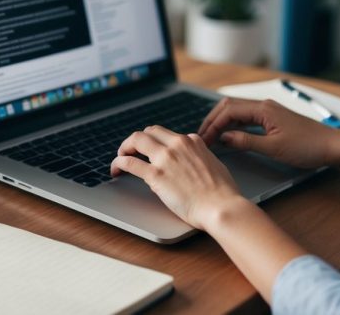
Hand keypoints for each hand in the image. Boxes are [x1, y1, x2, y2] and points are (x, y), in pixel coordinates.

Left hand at [110, 126, 247, 229]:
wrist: (222, 207)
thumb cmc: (223, 193)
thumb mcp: (214, 164)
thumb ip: (200, 157)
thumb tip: (192, 161)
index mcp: (193, 141)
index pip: (168, 135)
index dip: (157, 142)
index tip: (153, 151)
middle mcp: (178, 145)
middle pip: (149, 132)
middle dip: (138, 140)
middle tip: (132, 150)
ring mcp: (166, 158)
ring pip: (136, 140)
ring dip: (125, 147)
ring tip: (120, 157)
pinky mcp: (156, 175)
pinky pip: (130, 163)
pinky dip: (119, 163)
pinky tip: (117, 169)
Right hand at [198, 97, 339, 169]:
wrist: (332, 146)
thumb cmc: (307, 146)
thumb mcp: (273, 148)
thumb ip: (246, 142)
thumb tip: (224, 138)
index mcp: (263, 109)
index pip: (228, 111)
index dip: (212, 125)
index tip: (204, 140)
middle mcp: (264, 106)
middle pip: (229, 107)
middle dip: (213, 120)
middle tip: (201, 137)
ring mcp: (269, 111)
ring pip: (237, 111)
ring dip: (222, 122)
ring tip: (211, 137)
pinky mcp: (273, 119)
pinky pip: (247, 117)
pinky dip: (234, 125)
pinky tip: (229, 135)